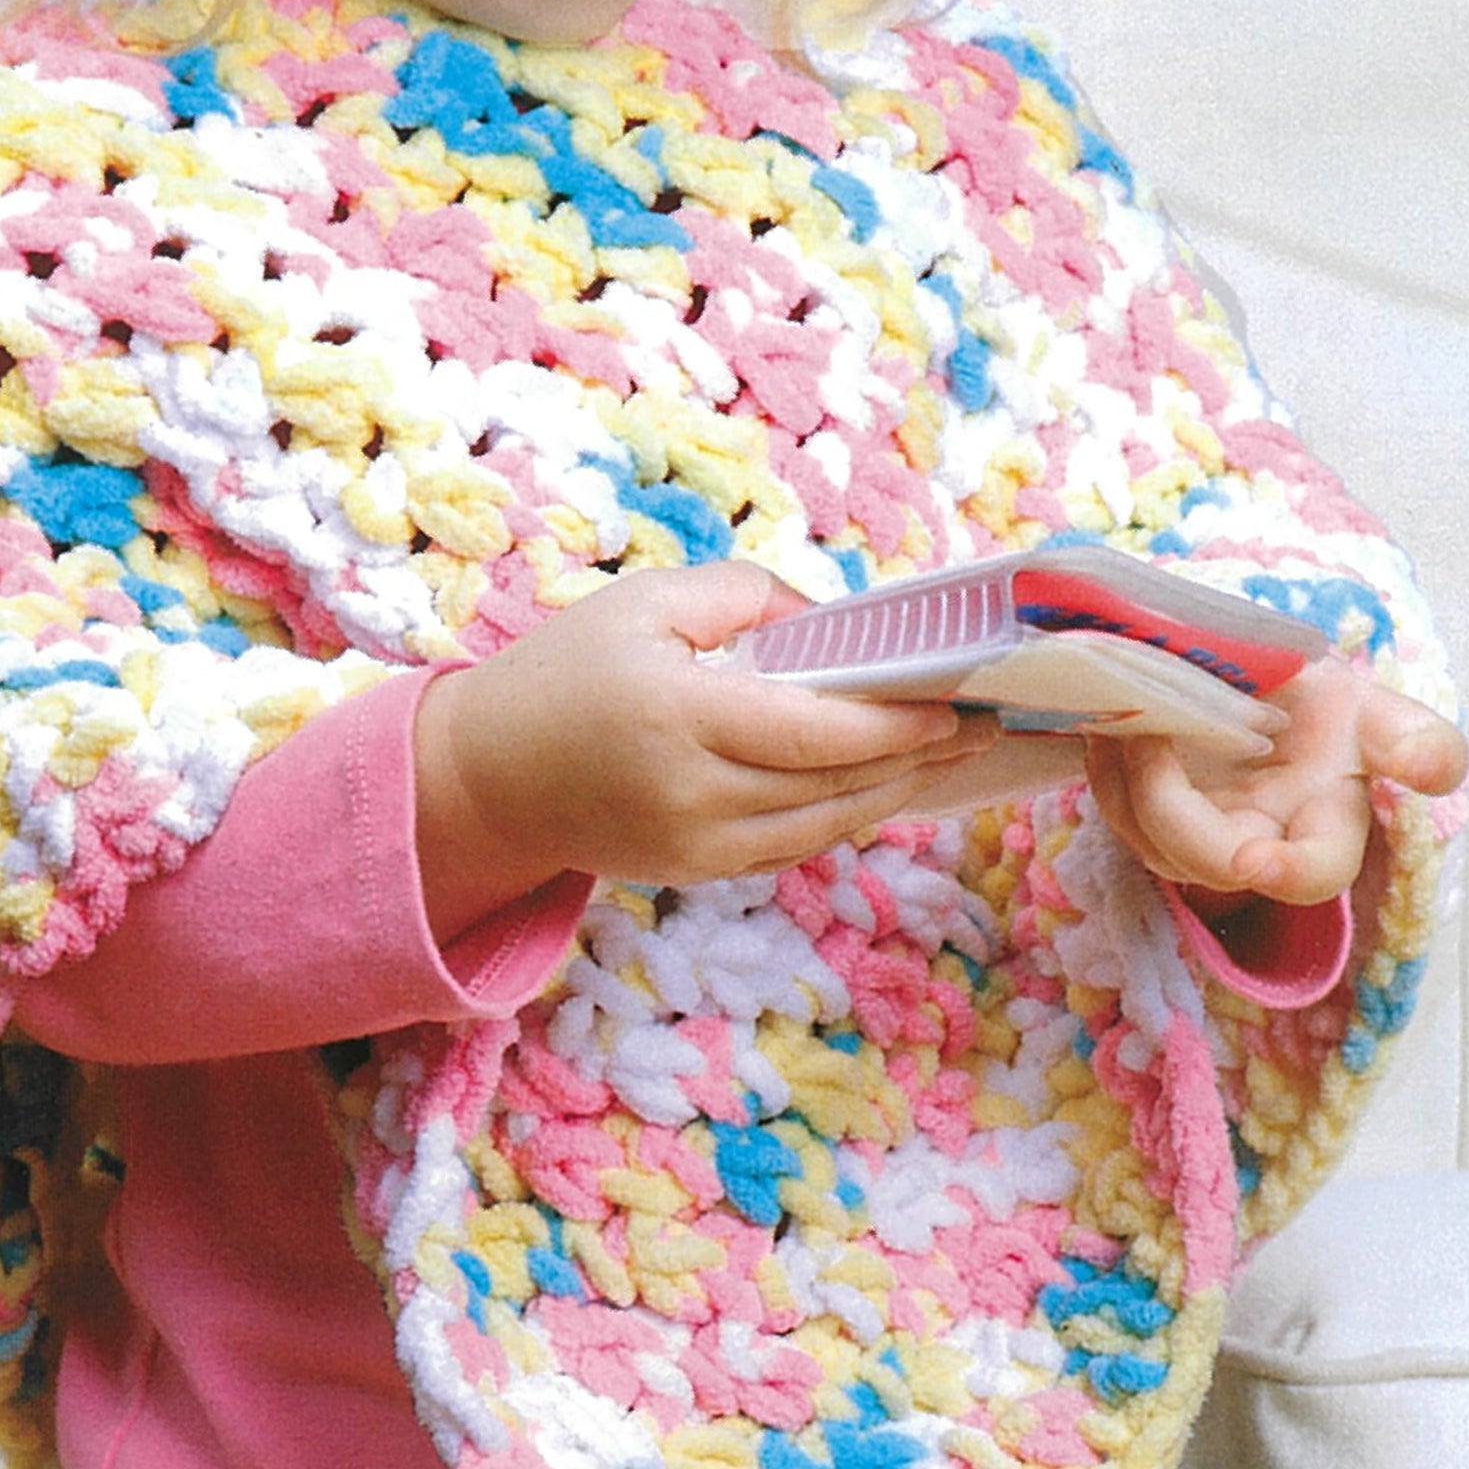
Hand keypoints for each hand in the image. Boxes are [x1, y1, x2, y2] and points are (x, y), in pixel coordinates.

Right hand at [412, 560, 1000, 935]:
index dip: (895, 722)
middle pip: (836, 785)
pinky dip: (844, 816)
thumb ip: (747, 596)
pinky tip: (879, 785)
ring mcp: (697, 846)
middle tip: (982, 725)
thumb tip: (831, 625)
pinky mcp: (696, 872)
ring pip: (826, 825)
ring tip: (946, 756)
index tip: (953, 702)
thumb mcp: (647, 601)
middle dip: (916, 757)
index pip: (817, 731)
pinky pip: (793, 847)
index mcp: (681, 716)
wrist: (487, 776)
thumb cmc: (565, 672)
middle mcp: (694, 794)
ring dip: (892, 792)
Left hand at [1084, 654, 1467, 907]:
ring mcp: (1202, 833)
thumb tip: (1433, 768)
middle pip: (1212, 864)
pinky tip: (1116, 724)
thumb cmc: (1326, 705)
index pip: (1317, 872)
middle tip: (1153, 740)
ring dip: (1131, 784)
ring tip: (1134, 715)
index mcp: (1325, 822)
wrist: (1265, 682)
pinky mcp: (1150, 816)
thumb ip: (1414, 740)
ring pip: (1154, 843)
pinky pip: (1118, 813)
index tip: (1255, 858)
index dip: (1290, 873)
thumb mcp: (1373, 709)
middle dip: (1173, 813)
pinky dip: (1109, 771)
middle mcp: (1261, 842)